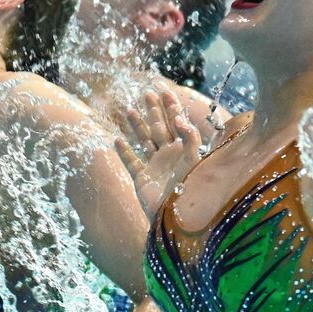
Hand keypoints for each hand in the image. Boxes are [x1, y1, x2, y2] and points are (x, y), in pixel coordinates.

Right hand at [113, 88, 204, 218]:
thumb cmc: (191, 192)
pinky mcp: (142, 179)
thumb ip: (190, 139)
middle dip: (155, 111)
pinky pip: (131, 162)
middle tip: (148, 93)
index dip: (172, 107)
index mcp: (184, 150)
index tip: (166, 91)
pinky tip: (117, 140)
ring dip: (138, 126)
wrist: (178, 220)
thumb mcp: (195, 162)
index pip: (178, 123)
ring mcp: (155, 167)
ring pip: (145, 141)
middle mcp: (169, 156)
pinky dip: (124, 151)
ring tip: (130, 110)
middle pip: (160, 128)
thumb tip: (180, 119)